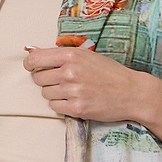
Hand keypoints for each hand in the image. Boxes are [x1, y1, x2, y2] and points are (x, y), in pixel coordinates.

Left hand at [23, 45, 153, 123]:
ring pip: (45, 94)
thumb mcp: (87, 56)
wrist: (131, 92)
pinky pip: (54, 107)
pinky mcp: (77, 108)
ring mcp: (73, 91)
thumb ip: (63, 56)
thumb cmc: (110, 73)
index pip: (35, 59)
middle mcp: (69, 72)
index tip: (31, 67)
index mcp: (71, 55)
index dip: (30, 64)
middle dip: (46, 81)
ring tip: (72, 91)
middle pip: (38, 79)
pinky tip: (75, 100)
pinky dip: (61, 105)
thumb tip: (33, 53)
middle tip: (61, 82)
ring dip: (54, 94)